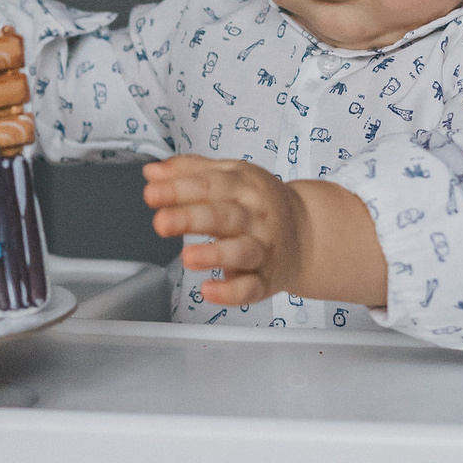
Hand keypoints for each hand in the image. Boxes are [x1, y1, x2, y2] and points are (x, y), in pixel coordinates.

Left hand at [143, 155, 307, 309]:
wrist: (309, 233)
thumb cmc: (260, 204)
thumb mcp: (231, 176)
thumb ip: (191, 171)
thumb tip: (153, 171)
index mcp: (244, 187)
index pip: (210, 184)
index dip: (179, 189)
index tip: (152, 192)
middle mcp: (255, 216)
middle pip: (223, 216)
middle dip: (191, 218)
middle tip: (162, 222)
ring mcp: (263, 249)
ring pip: (241, 251)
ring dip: (214, 255)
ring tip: (187, 257)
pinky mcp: (267, 279)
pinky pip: (251, 288)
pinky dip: (231, 292)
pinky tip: (208, 290)